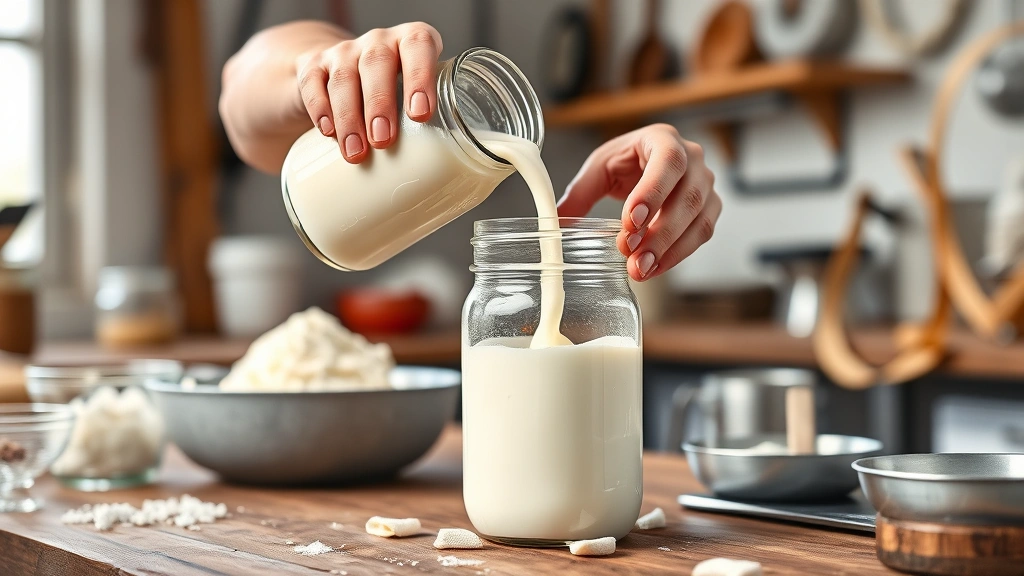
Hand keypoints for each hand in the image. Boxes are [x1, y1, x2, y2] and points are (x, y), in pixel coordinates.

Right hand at [295, 22, 442, 162]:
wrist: (341, 77)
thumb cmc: (395, 97)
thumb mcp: (417, 101)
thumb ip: (433, 126)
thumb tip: (448, 183)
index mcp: (413, 43)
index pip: (419, 45)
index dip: (420, 76)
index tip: (420, 114)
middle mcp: (379, 42)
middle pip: (377, 63)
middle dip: (380, 104)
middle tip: (383, 141)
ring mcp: (344, 51)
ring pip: (344, 77)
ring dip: (349, 117)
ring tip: (356, 152)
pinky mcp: (313, 65)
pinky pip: (313, 82)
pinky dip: (320, 108)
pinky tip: (328, 132)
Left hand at [557, 124, 720, 281]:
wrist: (650, 162)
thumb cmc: (627, 162)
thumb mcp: (600, 169)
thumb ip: (580, 194)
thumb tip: (554, 222)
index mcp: (663, 139)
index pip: (668, 161)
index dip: (653, 192)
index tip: (632, 221)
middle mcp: (693, 158)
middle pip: (687, 196)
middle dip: (659, 231)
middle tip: (632, 255)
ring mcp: (706, 184)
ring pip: (698, 219)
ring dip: (669, 248)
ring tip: (640, 269)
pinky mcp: (710, 207)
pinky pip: (701, 234)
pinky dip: (678, 254)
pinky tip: (654, 268)